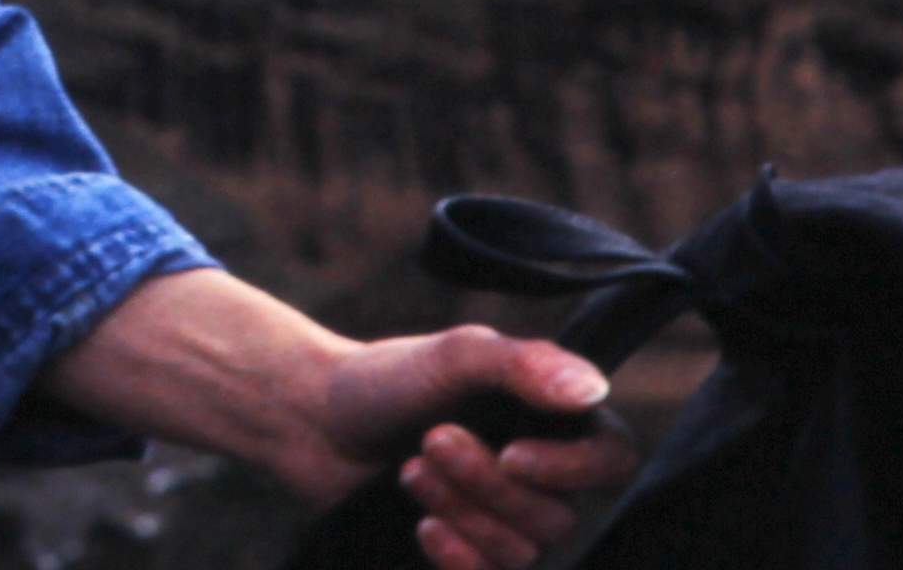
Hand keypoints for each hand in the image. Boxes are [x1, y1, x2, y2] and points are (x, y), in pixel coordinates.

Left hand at [44, 271, 635, 569]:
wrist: (294, 416)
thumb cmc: (366, 376)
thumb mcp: (438, 353)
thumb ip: (511, 359)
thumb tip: (594, 383)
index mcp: (542, 416)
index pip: (608, 462)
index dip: (568, 466)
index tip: (502, 446)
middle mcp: (530, 468)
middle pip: (559, 514)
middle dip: (491, 489)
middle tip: (424, 452)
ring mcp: (495, 515)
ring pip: (523, 551)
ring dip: (467, 521)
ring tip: (409, 478)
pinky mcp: (456, 550)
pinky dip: (461, 561)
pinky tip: (420, 529)